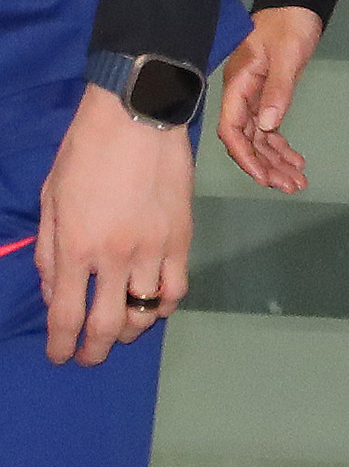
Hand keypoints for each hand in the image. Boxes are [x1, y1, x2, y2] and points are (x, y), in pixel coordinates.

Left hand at [36, 84, 193, 365]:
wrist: (139, 112)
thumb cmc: (86, 150)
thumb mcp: (50, 198)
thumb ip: (47, 251)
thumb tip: (54, 292)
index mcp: (76, 246)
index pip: (67, 318)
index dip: (61, 346)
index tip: (60, 354)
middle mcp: (115, 256)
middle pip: (107, 327)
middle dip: (94, 351)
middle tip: (88, 353)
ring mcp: (153, 247)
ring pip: (146, 313)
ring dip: (129, 329)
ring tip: (122, 324)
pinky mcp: (183, 235)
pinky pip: (177, 288)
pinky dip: (164, 304)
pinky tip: (153, 299)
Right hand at [218, 7, 322, 194]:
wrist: (298, 4)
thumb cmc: (290, 24)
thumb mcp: (287, 54)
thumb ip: (278, 89)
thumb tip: (268, 126)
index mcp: (238, 84)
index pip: (232, 129)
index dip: (245, 156)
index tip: (263, 178)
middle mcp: (241, 95)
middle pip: (247, 140)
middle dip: (266, 166)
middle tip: (291, 187)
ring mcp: (253, 96)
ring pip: (260, 138)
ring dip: (276, 161)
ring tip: (298, 183)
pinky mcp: (268, 95)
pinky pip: (270, 128)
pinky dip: (281, 146)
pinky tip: (296, 161)